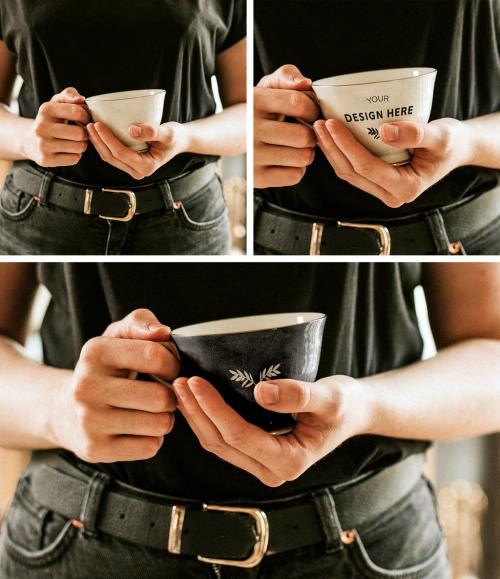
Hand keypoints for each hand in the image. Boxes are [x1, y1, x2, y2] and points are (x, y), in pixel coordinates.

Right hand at [26, 87, 89, 166]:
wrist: (30, 140)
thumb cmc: (51, 120)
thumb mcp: (56, 103)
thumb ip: (69, 95)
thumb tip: (81, 99)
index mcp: (46, 110)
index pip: (77, 112)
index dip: (86, 117)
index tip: (84, 119)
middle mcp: (41, 127)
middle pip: (80, 133)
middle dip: (85, 133)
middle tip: (80, 133)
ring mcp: (43, 145)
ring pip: (79, 147)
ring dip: (82, 145)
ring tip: (75, 141)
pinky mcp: (46, 160)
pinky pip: (74, 159)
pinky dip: (75, 155)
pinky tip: (68, 150)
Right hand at [55, 309, 179, 462]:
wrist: (64, 409)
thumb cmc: (105, 368)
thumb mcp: (117, 337)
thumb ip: (141, 323)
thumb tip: (162, 332)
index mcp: (95, 352)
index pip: (155, 356)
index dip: (174, 364)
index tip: (171, 368)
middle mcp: (86, 386)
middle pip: (160, 397)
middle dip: (171, 395)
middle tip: (164, 393)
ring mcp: (88, 421)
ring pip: (159, 424)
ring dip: (166, 418)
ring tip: (154, 411)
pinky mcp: (95, 449)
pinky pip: (150, 447)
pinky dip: (153, 439)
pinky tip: (141, 428)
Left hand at [87, 121, 188, 179]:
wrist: (179, 141)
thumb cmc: (175, 136)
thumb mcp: (167, 132)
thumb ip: (151, 131)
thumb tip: (132, 130)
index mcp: (146, 167)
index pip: (121, 153)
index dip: (107, 139)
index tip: (98, 124)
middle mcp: (138, 172)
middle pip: (111, 157)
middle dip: (98, 142)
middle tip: (89, 124)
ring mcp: (133, 169)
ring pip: (109, 158)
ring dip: (98, 143)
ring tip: (90, 128)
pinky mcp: (130, 163)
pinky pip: (113, 155)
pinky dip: (104, 144)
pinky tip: (98, 133)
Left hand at [173, 375, 370, 486]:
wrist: (351, 413)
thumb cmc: (344, 405)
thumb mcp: (330, 398)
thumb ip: (299, 395)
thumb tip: (261, 392)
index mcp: (288, 462)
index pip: (240, 436)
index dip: (214, 409)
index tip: (196, 381)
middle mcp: (271, 471)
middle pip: (221, 442)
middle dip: (197, 412)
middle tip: (180, 380)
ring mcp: (262, 464)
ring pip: (217, 443)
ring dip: (196, 416)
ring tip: (181, 387)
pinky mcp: (256, 452)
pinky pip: (224, 439)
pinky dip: (207, 418)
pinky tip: (196, 398)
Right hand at [254, 64, 318, 187]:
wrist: (220, 137)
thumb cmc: (254, 110)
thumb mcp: (264, 87)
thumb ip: (286, 76)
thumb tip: (305, 84)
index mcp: (256, 102)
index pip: (299, 103)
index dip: (312, 109)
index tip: (309, 113)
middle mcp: (252, 129)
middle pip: (304, 136)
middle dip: (311, 134)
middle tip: (303, 133)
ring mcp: (253, 156)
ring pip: (303, 157)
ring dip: (306, 153)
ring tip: (295, 147)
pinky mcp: (256, 178)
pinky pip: (295, 175)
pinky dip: (297, 169)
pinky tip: (286, 161)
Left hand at [314, 117, 469, 207]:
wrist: (457, 149)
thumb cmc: (452, 142)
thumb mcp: (441, 135)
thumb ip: (415, 134)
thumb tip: (384, 131)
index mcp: (405, 188)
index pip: (366, 167)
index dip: (346, 145)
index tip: (331, 123)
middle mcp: (391, 195)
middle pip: (352, 173)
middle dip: (332, 148)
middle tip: (318, 123)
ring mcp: (383, 191)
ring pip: (349, 174)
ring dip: (332, 152)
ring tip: (319, 129)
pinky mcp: (378, 182)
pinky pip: (354, 170)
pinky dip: (340, 153)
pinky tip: (330, 138)